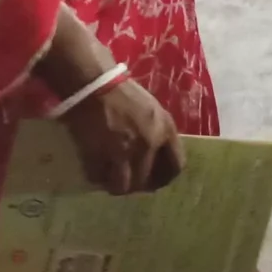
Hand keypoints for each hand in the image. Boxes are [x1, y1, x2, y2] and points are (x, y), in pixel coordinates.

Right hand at [60, 78, 184, 194]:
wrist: (95, 85)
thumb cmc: (124, 93)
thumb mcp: (152, 110)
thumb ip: (157, 133)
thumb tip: (154, 156)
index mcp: (166, 130)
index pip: (175, 167)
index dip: (164, 178)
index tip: (153, 181)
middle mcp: (149, 144)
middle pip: (146, 182)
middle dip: (136, 185)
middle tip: (127, 181)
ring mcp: (124, 152)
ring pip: (123, 186)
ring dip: (116, 185)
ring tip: (109, 179)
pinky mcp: (100, 154)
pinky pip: (99, 177)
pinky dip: (97, 176)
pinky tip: (95, 168)